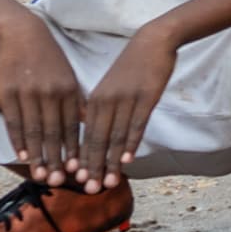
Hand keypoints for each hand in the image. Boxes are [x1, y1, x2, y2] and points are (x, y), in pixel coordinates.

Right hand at [0, 12, 86, 184]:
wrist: (24, 34)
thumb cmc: (49, 60)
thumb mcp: (69, 77)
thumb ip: (77, 101)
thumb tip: (87, 124)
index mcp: (70, 90)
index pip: (74, 126)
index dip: (75, 149)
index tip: (78, 170)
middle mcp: (52, 93)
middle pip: (54, 132)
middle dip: (56, 158)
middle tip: (58, 181)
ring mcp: (29, 93)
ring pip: (34, 130)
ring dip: (37, 155)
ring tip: (40, 175)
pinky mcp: (9, 91)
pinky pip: (14, 120)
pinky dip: (18, 140)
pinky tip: (22, 156)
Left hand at [75, 25, 180, 186]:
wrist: (153, 41)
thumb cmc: (132, 65)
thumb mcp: (111, 86)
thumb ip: (101, 109)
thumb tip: (95, 133)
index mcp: (94, 100)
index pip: (85, 136)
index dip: (82, 160)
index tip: (77, 181)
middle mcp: (105, 102)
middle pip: (97, 140)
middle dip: (93, 167)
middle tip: (89, 190)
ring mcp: (125, 99)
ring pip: (115, 136)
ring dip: (111, 162)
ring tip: (108, 183)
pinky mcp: (145, 96)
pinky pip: (136, 124)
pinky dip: (130, 143)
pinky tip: (127, 159)